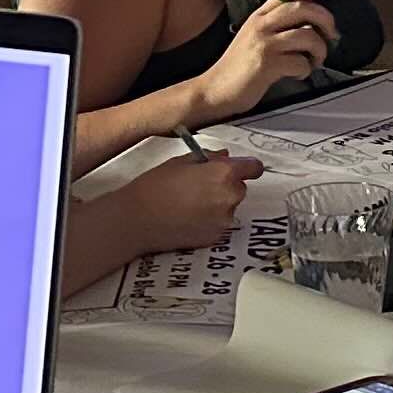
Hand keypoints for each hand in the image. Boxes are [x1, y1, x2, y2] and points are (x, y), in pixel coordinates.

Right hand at [119, 148, 259, 257]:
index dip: (246, 167)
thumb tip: (225, 156)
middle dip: (226, 185)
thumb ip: (208, 158)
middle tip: (200, 186)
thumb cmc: (154, 187)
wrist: (137, 220)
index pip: (254, 167)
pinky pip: (219, 224)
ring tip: (189, 204)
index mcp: (223, 173)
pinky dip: (209, 221)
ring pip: (229, 207)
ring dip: (217, 204)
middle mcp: (229, 197)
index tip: (237, 168)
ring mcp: (224, 220)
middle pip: (239, 187)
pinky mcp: (215, 237)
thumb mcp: (180, 162)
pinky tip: (187, 218)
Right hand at [189, 0, 342, 118]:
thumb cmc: (240, 67)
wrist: (214, 90)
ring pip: (308, 36)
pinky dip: (306, 70)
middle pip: (304, 9)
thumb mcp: (255, 37)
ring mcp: (263, 43)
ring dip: (320, 50)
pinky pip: (301, 62)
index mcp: (260, 15)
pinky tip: (297, 74)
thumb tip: (312, 20)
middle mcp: (261, 24)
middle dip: (326, 20)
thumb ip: (278, 25)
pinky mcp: (266, 63)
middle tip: (332, 35)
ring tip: (314, 61)